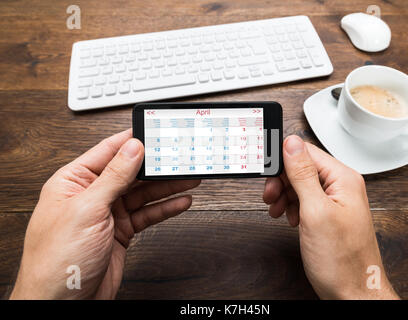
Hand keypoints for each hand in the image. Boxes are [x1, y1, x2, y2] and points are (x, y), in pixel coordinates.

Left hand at [10, 129, 199, 298]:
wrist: (63, 304)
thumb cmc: (58, 260)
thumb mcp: (87, 210)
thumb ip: (113, 177)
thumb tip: (132, 148)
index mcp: (73, 182)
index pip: (107, 152)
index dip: (132, 141)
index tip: (155, 132)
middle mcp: (91, 196)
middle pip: (130, 173)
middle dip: (155, 166)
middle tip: (180, 158)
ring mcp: (107, 214)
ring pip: (142, 194)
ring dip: (166, 187)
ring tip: (189, 178)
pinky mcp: (120, 232)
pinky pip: (147, 215)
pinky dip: (165, 209)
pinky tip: (180, 202)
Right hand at [263, 135, 398, 299]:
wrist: (353, 293)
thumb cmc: (342, 260)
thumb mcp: (316, 212)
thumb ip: (303, 175)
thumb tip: (291, 143)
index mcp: (343, 179)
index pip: (306, 152)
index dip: (283, 161)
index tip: (267, 175)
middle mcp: (341, 186)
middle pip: (302, 167)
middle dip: (281, 181)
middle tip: (270, 197)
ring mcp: (335, 201)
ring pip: (301, 184)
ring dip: (284, 195)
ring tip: (278, 210)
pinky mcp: (328, 214)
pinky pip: (305, 199)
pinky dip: (292, 206)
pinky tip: (289, 217)